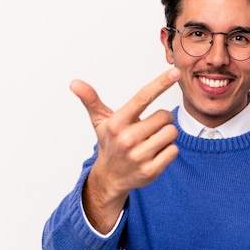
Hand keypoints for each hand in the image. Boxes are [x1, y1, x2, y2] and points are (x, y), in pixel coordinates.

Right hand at [70, 68, 180, 232]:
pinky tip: (155, 153)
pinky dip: (169, 150)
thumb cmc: (109, 143)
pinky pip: (173, 150)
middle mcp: (127, 140)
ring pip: (171, 133)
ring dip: (167, 134)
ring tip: (152, 139)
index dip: (161, 83)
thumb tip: (74, 83)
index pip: (143, 97)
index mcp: (117, 123)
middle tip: (151, 126)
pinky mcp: (151, 171)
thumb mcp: (100, 120)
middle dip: (163, 119)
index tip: (174, 72)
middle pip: (165, 116)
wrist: (110, 177)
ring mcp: (139, 156)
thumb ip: (91, 99)